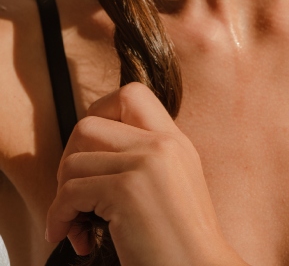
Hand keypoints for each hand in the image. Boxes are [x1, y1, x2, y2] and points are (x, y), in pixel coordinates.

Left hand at [46, 82, 245, 265]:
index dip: (99, 117)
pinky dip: (60, 218)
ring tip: (76, 225)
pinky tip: (76, 239)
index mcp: (175, 140)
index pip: (130, 95)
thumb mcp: (172, 186)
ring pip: (73, 161)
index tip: (90, 155)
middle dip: (69, 159)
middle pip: (90, 123)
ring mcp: (146, 162)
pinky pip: (69, 193)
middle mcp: (162, 143)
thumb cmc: (180, 241)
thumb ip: (146, 161)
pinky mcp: (127, 189)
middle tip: (74, 194)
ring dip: (62, 198)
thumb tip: (94, 156)